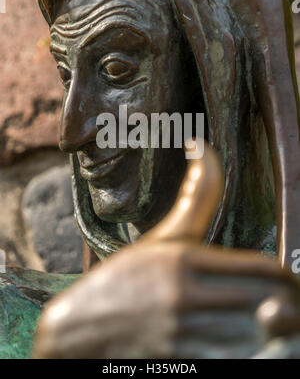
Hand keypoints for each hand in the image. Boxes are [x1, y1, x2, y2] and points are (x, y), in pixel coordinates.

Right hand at [33, 143, 299, 358]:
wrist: (81, 328)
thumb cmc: (126, 279)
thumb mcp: (162, 238)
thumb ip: (195, 196)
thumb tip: (204, 147)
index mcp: (184, 263)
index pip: (264, 271)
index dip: (287, 277)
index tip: (286, 280)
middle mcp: (185, 300)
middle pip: (270, 304)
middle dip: (288, 303)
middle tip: (286, 301)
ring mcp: (183, 337)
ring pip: (260, 338)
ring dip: (276, 332)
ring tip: (274, 322)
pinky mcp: (181, 363)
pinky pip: (238, 359)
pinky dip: (253, 352)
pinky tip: (249, 341)